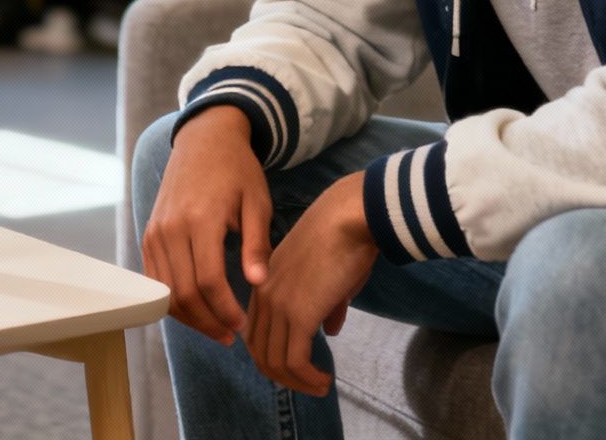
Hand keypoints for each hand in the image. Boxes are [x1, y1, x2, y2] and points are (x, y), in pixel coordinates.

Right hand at [141, 107, 273, 346]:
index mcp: (201, 219)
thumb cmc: (237, 171)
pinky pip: (154, 279)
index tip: (243, 324)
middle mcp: (171, 228)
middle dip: (207, 321)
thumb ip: (256, 244)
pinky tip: (196, 309)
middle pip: (183, 293)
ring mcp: (155, 232)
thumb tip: (258, 284)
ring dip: (189, 317)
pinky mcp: (148, 235)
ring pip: (164, 292)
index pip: (208, 281)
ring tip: (215, 327)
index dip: (225, 310)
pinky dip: (172, 301)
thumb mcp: (257, 203)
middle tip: (231, 335)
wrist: (204, 140)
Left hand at [247, 171, 375, 396]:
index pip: (255, 328)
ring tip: (320, 387)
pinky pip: (295, 360)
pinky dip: (307, 377)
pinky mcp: (298, 315)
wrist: (350, 218)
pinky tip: (324, 380)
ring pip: (275, 360)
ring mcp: (278, 305)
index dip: (272, 353)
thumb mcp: (330, 275)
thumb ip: (327, 304)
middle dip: (282, 374)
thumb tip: (330, 330)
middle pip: (259, 350)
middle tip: (308, 384)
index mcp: (265, 281)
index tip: (297, 366)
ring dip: (297, 382)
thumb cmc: (345, 238)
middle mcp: (264, 295)